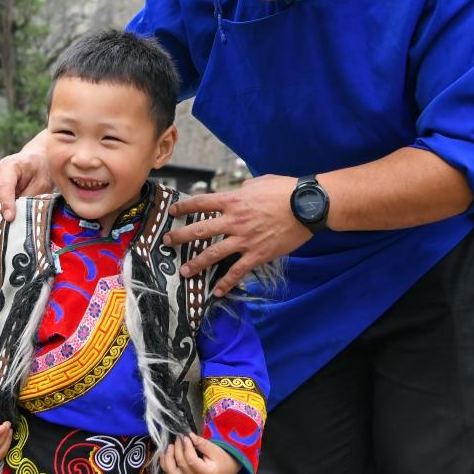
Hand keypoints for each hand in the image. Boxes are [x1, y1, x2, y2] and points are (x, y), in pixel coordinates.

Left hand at [159, 433, 239, 473]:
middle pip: (181, 465)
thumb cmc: (223, 459)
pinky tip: (164, 454)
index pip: (191, 461)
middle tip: (179, 438)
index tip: (185, 436)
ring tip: (170, 446)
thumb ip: (202, 443)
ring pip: (172, 473)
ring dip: (168, 459)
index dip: (186, 448)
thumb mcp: (215, 450)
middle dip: (178, 449)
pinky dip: (166, 464)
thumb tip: (189, 435)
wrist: (226, 471)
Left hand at [164, 174, 308, 295]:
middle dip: (180, 237)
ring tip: (184, 271)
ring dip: (196, 263)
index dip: (184, 206)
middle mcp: (234, 221)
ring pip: (213, 254)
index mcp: (234, 200)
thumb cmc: (285, 190)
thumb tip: (239, 190)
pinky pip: (237, 271)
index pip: (201, 203)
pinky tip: (216, 291)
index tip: (173, 211)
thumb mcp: (260, 181)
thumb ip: (244, 188)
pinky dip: (226, 283)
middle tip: (167, 242)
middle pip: (200, 230)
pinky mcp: (257, 254)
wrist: (307, 206)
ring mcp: (245, 239)